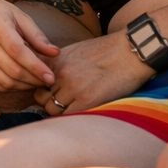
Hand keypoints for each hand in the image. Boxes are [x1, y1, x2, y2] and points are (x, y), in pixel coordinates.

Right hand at [0, 0, 59, 90]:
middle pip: (11, 69)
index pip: (17, 51)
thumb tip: (55, 53)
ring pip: (3, 80)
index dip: (35, 67)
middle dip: (33, 79)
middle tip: (47, 80)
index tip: (50, 76)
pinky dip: (11, 87)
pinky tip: (22, 82)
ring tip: (36, 81)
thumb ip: (37, 36)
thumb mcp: (20, 17)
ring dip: (24, 86)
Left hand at [35, 31, 153, 115]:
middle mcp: (60, 74)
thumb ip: (59, 64)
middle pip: (40, 97)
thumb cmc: (107, 50)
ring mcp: (73, 87)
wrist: (132, 51)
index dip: (41, 89)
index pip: (35, 81)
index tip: (49, 93)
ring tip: (72, 109)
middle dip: (47, 101)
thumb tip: (46, 77)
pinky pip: (68, 116)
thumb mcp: (75, 51)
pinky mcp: (88, 99)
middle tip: (60, 103)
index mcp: (56, 61)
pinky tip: (80, 112)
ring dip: (59, 111)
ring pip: (51, 109)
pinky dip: (70, 117)